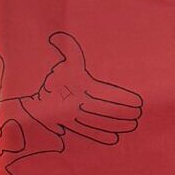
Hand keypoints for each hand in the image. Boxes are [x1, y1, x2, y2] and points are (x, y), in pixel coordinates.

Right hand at [23, 32, 142, 144]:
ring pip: (98, 122)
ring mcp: (72, 116)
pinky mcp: (70, 126)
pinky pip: (87, 132)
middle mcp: (76, 101)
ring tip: (131, 125)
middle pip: (104, 109)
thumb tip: (57, 36)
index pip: (106, 93)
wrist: (36, 105)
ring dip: (115, 124)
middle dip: (122, 112)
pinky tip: (113, 138)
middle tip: (138, 114)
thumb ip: (69, 50)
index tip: (137, 102)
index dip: (122, 97)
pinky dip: (100, 135)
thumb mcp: (65, 65)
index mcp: (80, 86)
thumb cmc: (57, 82)